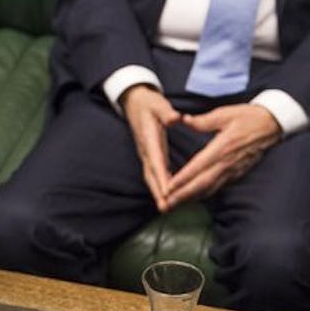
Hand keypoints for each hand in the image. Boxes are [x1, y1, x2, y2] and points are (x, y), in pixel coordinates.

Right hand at [120, 85, 180, 210]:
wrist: (134, 102)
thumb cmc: (148, 103)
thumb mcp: (158, 103)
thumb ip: (166, 112)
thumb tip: (176, 118)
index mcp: (149, 138)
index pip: (156, 160)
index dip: (161, 176)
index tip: (167, 191)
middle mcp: (146, 149)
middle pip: (151, 174)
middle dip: (158, 192)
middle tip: (165, 208)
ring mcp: (146, 154)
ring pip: (150, 176)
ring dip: (157, 192)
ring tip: (166, 208)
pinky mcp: (149, 155)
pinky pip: (153, 174)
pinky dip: (159, 186)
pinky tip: (168, 195)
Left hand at [164, 104, 281, 207]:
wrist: (272, 125)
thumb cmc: (248, 117)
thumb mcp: (224, 114)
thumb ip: (203, 121)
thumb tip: (183, 119)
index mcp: (222, 147)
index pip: (198, 167)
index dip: (183, 179)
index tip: (169, 187)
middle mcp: (227, 163)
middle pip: (202, 183)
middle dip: (183, 195)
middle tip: (167, 203)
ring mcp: (234, 170)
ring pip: (210, 188)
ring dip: (193, 197)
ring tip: (177, 204)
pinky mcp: (238, 173)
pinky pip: (219, 186)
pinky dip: (205, 193)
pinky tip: (195, 196)